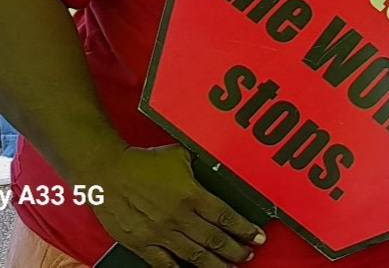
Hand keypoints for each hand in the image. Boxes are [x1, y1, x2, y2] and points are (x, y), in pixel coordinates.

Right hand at [90, 145, 264, 266]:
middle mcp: (179, 217)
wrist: (106, 172)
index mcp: (191, 195)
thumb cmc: (143, 162)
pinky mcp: (141, 243)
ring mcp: (160, 233)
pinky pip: (164, 263)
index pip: (226, 217)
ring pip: (194, 255)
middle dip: (235, 250)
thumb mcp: (180, 156)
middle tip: (247, 255)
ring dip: (215, 264)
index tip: (258, 237)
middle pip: (215, 240)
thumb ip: (201, 167)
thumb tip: (218, 169)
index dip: (245, 229)